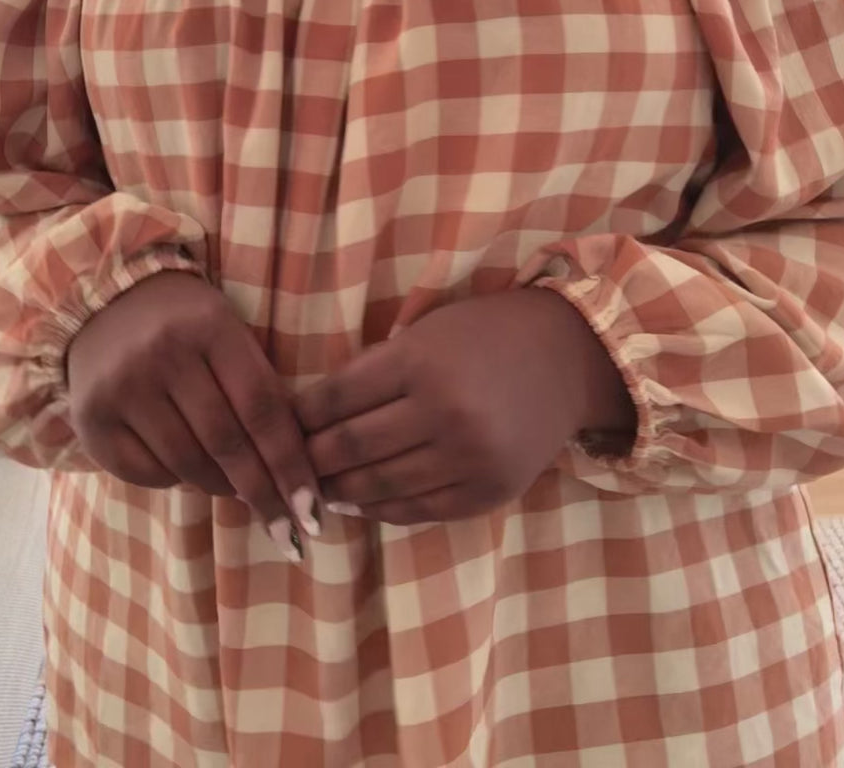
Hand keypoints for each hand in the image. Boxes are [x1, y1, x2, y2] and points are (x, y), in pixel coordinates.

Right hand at [65, 271, 319, 558]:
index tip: (313, 510)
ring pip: (187, 464)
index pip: (261, 407)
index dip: (290, 464)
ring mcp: (122, 387)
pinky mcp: (92, 419)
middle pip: (226, 443)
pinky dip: (176, 482)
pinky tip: (189, 475)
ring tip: (240, 493)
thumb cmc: (186, 324)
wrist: (106, 301)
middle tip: (290, 534)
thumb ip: (257, 389)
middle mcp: (163, 354)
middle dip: (263, 494)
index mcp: (210, 327)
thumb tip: (288, 476)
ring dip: (221, 489)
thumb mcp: (228, 333)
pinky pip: (146, 473)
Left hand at [296, 289, 633, 525]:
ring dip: (338, 490)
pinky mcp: (486, 493)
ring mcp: (468, 459)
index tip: (276, 424)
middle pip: (351, 447)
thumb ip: (376, 371)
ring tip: (313, 489)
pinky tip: (357, 504)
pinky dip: (379, 510)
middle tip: (283, 465)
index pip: (336, 398)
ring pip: (379, 486)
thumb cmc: (484, 335)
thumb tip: (310, 416)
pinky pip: (417, 511)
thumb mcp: (426, 332)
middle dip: (310, 458)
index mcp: (421, 361)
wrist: (567, 359)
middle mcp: (444, 412)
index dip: (298, 416)